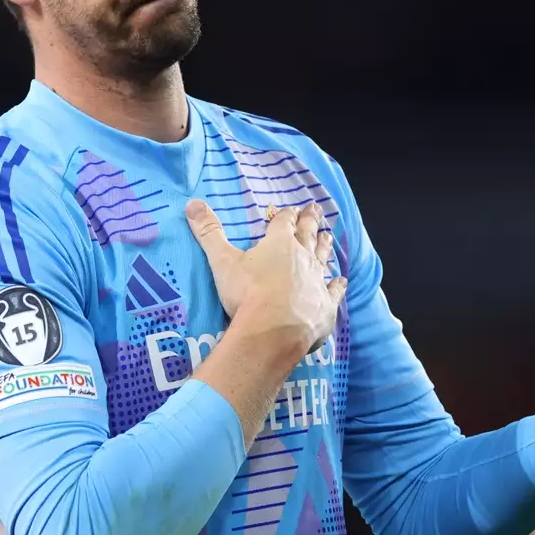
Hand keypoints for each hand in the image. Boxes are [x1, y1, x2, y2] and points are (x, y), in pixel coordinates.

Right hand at [186, 199, 344, 355]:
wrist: (273, 332)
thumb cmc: (247, 294)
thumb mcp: (222, 261)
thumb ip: (209, 232)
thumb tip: (192, 203)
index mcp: (280, 244)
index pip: (284, 223)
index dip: (286, 215)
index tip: (291, 209)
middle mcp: (303, 258)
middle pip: (308, 235)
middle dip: (310, 221)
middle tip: (315, 210)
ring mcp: (317, 282)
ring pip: (323, 258)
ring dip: (324, 246)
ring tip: (328, 236)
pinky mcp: (325, 307)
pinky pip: (334, 292)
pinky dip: (337, 286)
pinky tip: (341, 281)